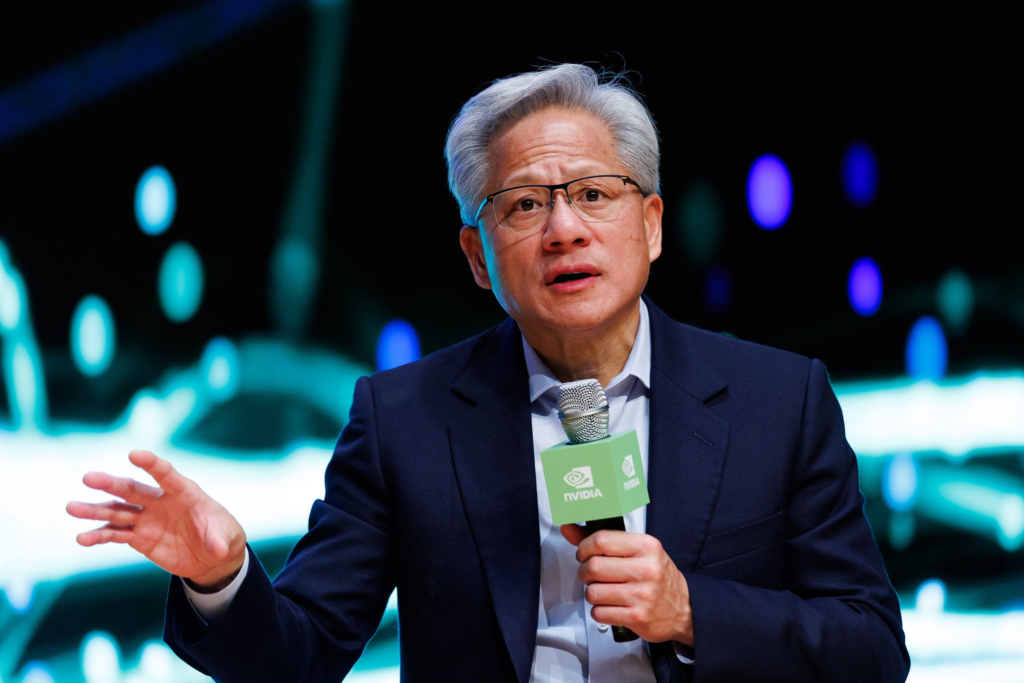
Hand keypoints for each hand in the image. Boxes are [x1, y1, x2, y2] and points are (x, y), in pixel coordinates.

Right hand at [67, 450, 246, 588]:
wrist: (211, 558)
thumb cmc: (222, 537)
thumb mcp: (227, 539)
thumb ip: (220, 541)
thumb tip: (219, 549)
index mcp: (185, 493)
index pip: (166, 474)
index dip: (152, 465)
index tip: (134, 455)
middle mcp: (161, 502)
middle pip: (133, 490)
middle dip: (111, 484)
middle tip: (88, 478)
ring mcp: (147, 519)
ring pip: (117, 511)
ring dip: (95, 510)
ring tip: (72, 508)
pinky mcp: (138, 537)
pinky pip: (115, 534)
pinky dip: (99, 536)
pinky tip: (82, 538)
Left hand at [561, 524, 693, 645]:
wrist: (684, 608)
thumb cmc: (657, 576)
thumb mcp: (638, 551)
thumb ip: (603, 540)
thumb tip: (568, 528)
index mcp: (646, 546)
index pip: (602, 540)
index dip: (584, 547)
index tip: (584, 553)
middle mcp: (646, 569)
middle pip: (594, 567)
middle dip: (585, 572)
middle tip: (591, 574)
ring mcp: (642, 595)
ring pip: (593, 592)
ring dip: (592, 593)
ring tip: (602, 591)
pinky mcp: (637, 617)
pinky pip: (599, 613)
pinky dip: (599, 611)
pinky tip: (610, 606)